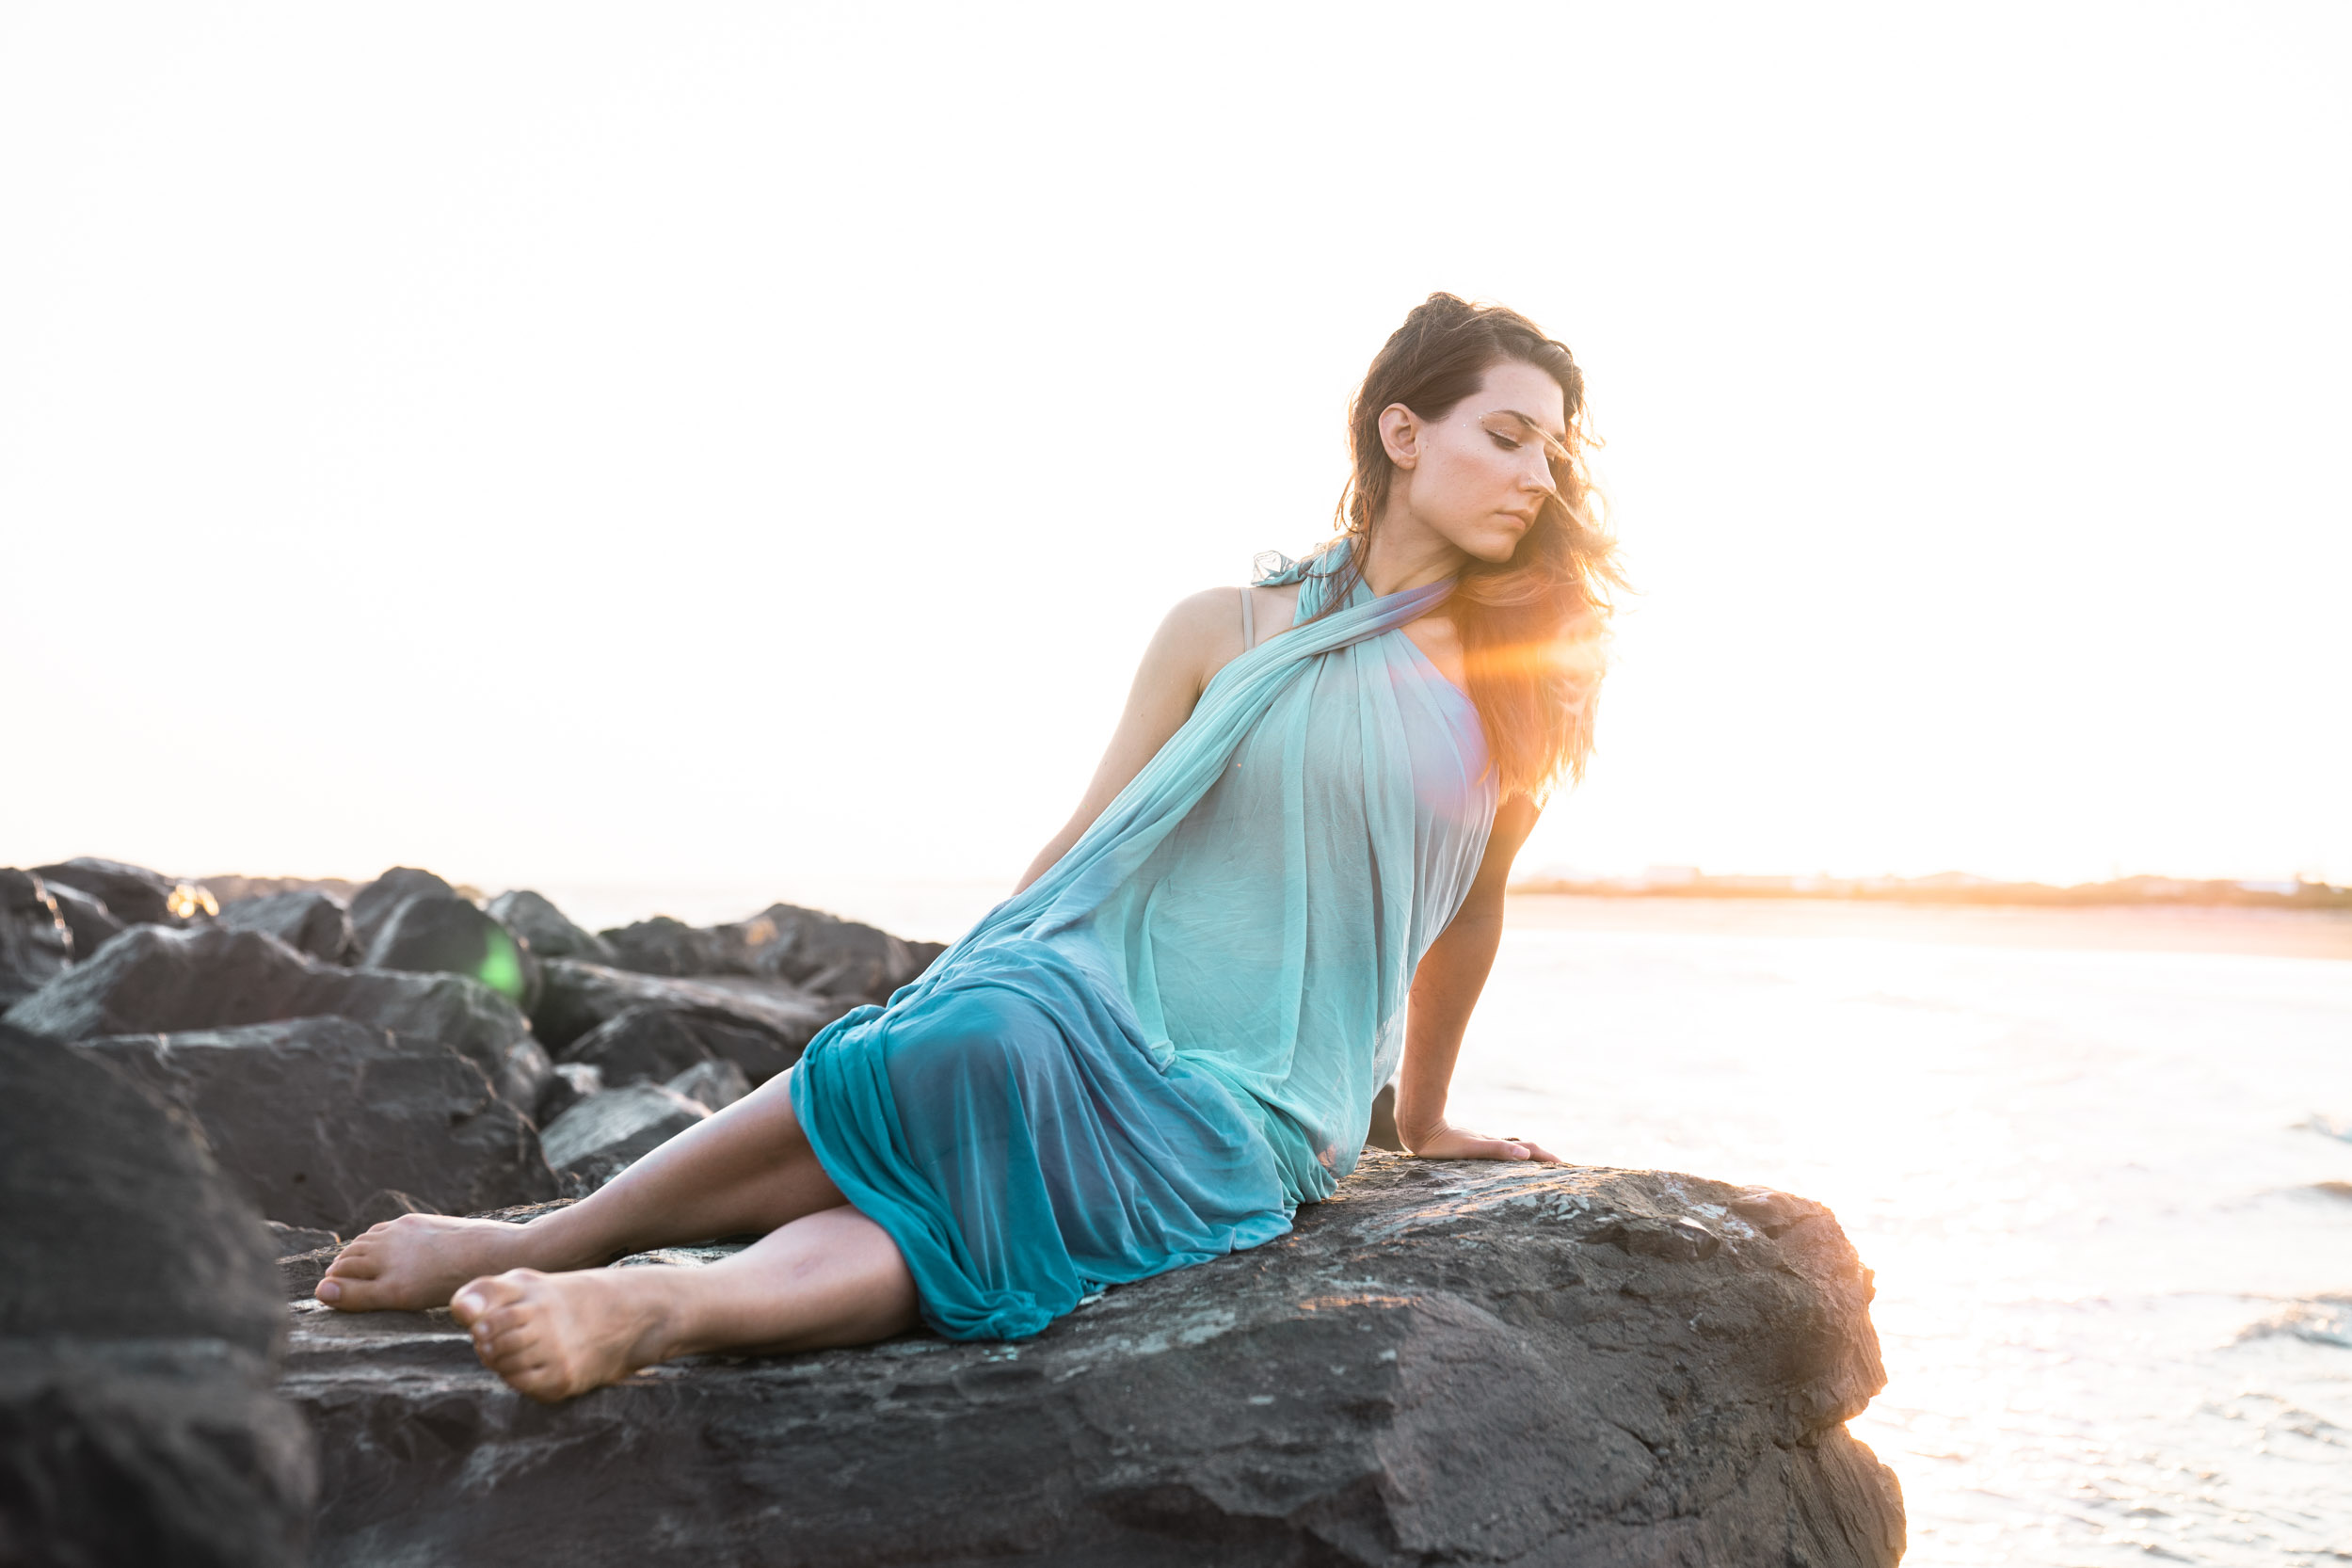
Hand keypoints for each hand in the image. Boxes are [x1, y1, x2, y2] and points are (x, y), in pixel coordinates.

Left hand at [1404, 1121, 1561, 1163]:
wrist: (1420, 1128)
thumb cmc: (1444, 1142)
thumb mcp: (1472, 1148)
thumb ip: (1497, 1149)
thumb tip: (1526, 1153)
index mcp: (1496, 1145)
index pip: (1528, 1150)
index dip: (1546, 1157)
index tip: (1564, 1165)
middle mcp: (1492, 1144)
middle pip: (1523, 1149)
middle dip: (1542, 1157)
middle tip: (1559, 1166)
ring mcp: (1482, 1145)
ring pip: (1511, 1151)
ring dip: (1528, 1156)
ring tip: (1539, 1166)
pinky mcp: (1471, 1148)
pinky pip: (1498, 1153)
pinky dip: (1510, 1157)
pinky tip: (1504, 1162)